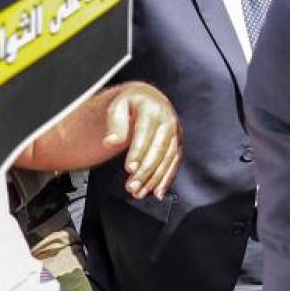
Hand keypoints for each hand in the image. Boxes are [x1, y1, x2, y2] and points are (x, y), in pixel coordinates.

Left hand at [103, 83, 181, 199]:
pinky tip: (158, 192)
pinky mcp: (178, 143)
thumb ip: (114, 123)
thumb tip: (111, 141)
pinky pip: (175, 162)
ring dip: (155, 178)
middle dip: (146, 170)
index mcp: (152, 109)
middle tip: (132, 187)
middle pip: (159, 149)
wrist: (148, 98)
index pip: (145, 133)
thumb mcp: (117, 106)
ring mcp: (176, 132)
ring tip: (139, 193)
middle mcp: (168, 120)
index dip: (138, 152)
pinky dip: (167, 178)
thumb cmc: (130, 104)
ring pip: (168, 158)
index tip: (129, 168)